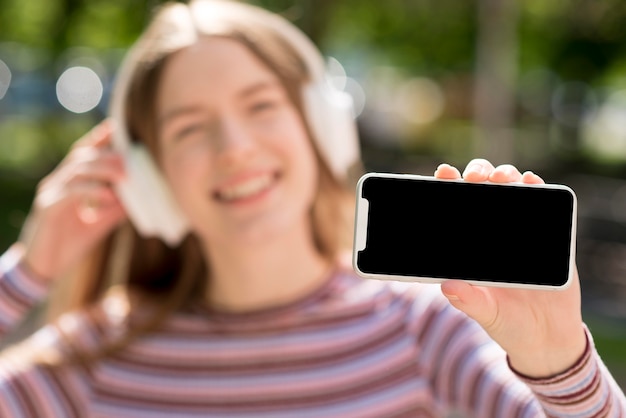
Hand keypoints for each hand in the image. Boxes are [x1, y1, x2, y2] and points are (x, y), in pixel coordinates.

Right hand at [19, 120, 126, 281]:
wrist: (45, 268)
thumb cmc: (71, 243)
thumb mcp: (100, 222)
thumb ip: (117, 208)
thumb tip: (142, 196)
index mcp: (68, 182)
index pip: (83, 153)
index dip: (98, 139)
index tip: (117, 128)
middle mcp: (56, 182)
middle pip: (81, 156)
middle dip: (107, 154)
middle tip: (129, 158)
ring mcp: (49, 193)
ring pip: (76, 170)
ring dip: (103, 170)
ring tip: (125, 176)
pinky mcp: (47, 208)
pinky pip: (69, 192)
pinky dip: (91, 191)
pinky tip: (109, 196)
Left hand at [434, 159, 585, 377]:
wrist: (546, 335)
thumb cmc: (506, 320)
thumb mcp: (484, 312)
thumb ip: (467, 300)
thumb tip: (447, 286)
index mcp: (469, 243)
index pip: (455, 206)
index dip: (447, 185)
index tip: (442, 174)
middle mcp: (492, 231)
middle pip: (482, 189)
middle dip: (477, 174)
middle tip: (474, 178)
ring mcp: (520, 229)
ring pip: (511, 190)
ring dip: (506, 175)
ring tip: (501, 177)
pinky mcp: (547, 234)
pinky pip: (543, 205)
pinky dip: (536, 188)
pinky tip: (530, 182)